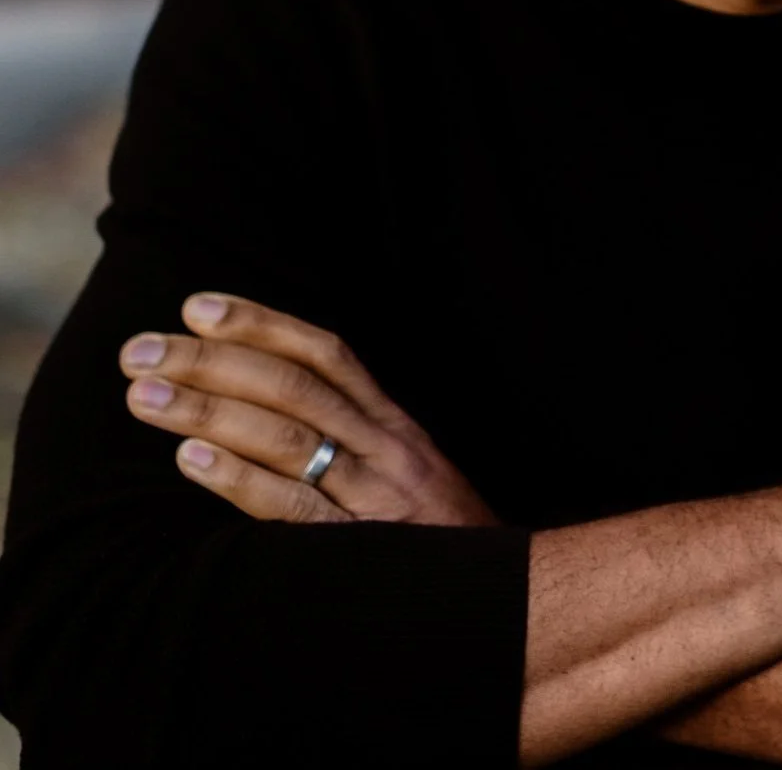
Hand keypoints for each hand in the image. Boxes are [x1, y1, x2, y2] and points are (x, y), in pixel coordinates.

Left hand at [119, 293, 497, 527]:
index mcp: (393, 423)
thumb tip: (267, 403)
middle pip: (293, 385)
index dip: (261, 323)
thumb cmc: (440, 540)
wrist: (512, 602)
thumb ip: (352, 437)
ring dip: (208, 409)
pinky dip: (240, 478)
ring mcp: (376, 495)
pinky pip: (295, 506)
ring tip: (144, 394)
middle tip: (140, 349)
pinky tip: (192, 458)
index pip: (325, 353)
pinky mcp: (365, 546)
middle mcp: (386, 446)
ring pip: (287, 436)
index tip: (197, 306)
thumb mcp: (407, 471)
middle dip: (211, 360)